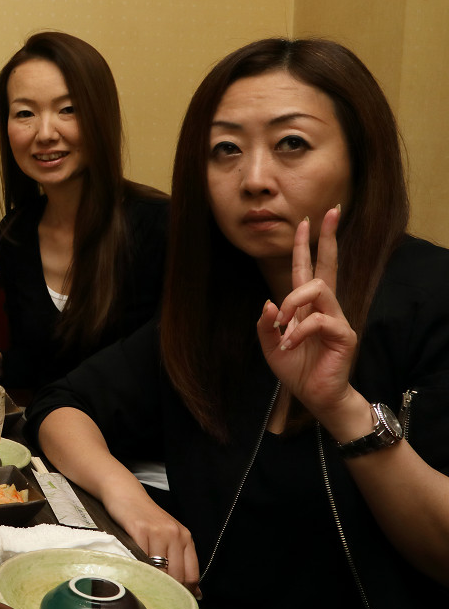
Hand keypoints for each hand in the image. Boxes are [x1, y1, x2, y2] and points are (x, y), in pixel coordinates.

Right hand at [102, 484, 200, 593]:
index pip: (192, 574)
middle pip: (176, 575)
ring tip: (144, 587)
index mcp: (186, 537)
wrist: (125, 493)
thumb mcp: (168, 536)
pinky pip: (140, 558)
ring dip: (151, 581)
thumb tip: (196, 593)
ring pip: (159, 569)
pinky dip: (137, 568)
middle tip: (156, 598)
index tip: (174, 600)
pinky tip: (133, 571)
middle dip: (167, 590)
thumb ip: (181, 561)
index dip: (184, 591)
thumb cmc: (145, 518)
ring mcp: (157, 532)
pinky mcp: (139, 530)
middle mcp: (175, 534)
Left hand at [256, 206, 359, 421]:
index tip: (308, 221)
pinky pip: (318, 321)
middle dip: (326, 238)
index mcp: (306, 307)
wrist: (315, 396)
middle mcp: (324, 307)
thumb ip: (265, 324)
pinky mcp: (343, 334)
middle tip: (329, 212)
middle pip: (327, 266)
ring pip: (318, 289)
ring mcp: (336, 319)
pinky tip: (290, 344)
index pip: (307, 269)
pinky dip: (299, 331)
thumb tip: (269, 301)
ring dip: (294, 301)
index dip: (306, 246)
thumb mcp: (269, 345)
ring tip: (283, 323)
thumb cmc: (296, 369)